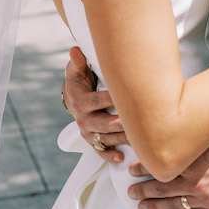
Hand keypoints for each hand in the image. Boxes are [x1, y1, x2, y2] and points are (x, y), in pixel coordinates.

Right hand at [63, 46, 127, 162]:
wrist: (72, 96)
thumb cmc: (79, 79)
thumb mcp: (76, 69)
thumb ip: (78, 61)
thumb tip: (75, 50)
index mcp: (80, 102)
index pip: (96, 101)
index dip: (109, 99)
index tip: (124, 95)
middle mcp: (83, 119)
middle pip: (101, 123)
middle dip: (117, 124)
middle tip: (131, 123)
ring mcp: (88, 131)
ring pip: (104, 138)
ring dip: (120, 139)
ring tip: (136, 140)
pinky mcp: (92, 140)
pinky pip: (100, 150)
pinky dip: (110, 155)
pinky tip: (121, 158)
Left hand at [126, 121, 208, 208]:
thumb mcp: (208, 132)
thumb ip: (188, 136)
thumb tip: (171, 131)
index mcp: (192, 162)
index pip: (160, 167)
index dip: (143, 168)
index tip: (132, 168)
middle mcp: (196, 182)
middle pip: (162, 188)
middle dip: (143, 189)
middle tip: (131, 191)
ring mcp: (206, 197)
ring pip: (173, 204)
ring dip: (155, 206)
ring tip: (142, 207)